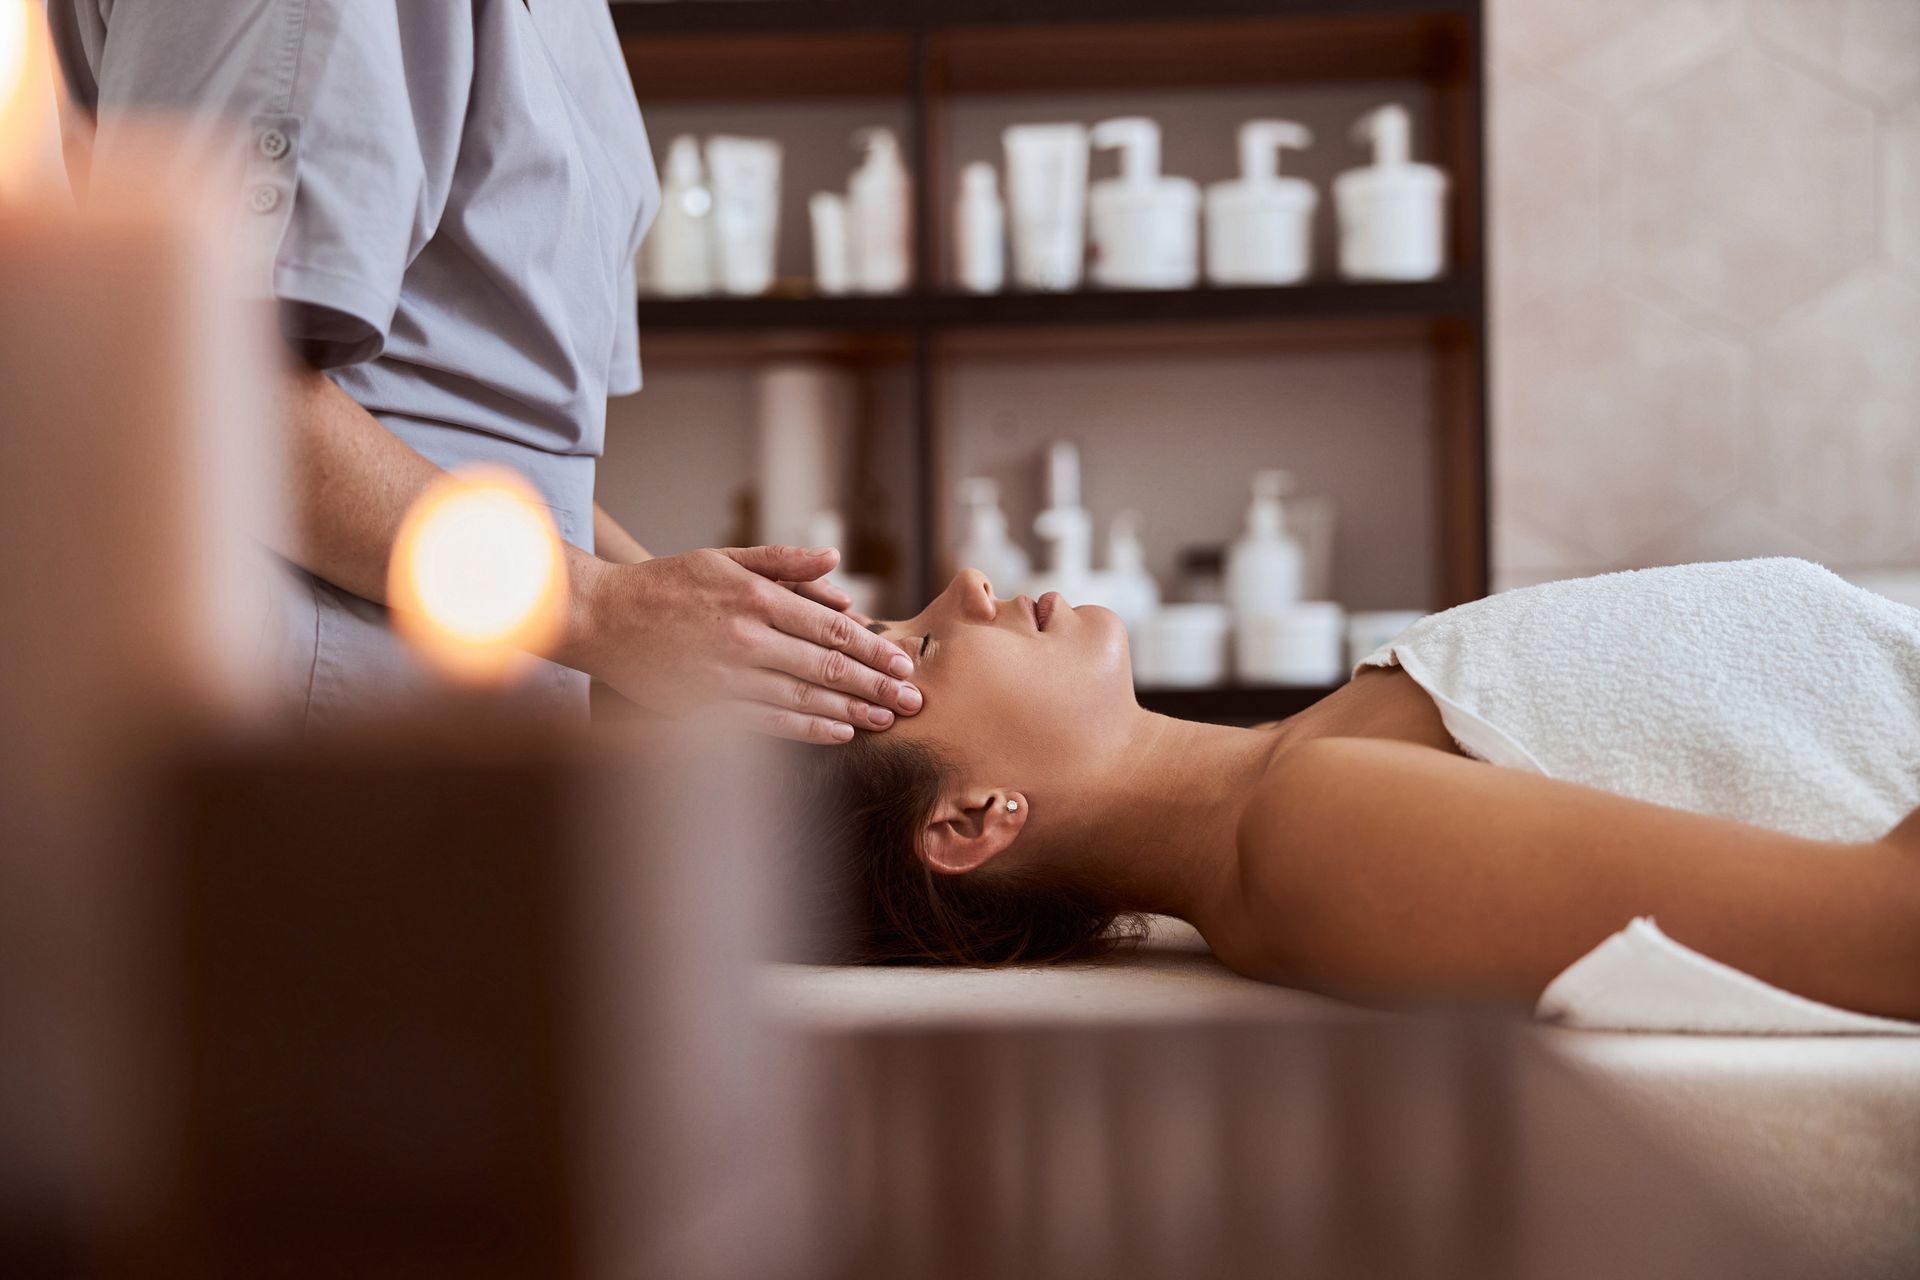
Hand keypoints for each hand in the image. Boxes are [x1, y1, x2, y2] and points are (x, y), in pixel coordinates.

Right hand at [564, 544, 921, 743]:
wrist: (603, 617)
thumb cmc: (666, 584)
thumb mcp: (724, 558)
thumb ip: (783, 562)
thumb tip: (836, 563)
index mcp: (754, 597)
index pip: (830, 627)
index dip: (873, 648)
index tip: (902, 663)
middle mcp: (746, 638)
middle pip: (826, 666)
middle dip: (876, 684)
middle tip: (913, 700)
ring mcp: (726, 675)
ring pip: (803, 697)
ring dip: (851, 710)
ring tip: (886, 719)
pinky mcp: (706, 706)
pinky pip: (768, 721)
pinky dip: (808, 728)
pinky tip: (839, 732)